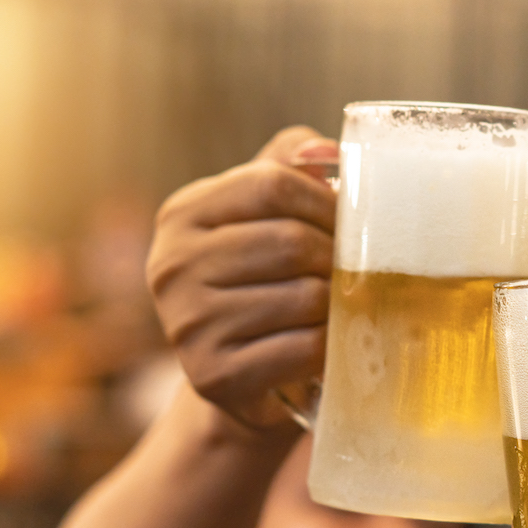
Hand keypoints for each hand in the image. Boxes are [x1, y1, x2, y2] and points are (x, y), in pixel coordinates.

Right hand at [146, 127, 336, 434]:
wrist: (241, 376)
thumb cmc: (262, 280)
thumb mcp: (264, 214)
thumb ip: (290, 165)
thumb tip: (326, 152)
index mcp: (181, 214)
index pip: (271, 182)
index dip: (325, 201)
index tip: (348, 222)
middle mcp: (171, 267)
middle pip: (290, 242)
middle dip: (338, 257)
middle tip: (356, 271)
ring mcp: (187, 325)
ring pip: (303, 298)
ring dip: (338, 305)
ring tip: (341, 307)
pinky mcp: (213, 376)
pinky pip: (302, 349)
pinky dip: (330, 346)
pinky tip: (330, 344)